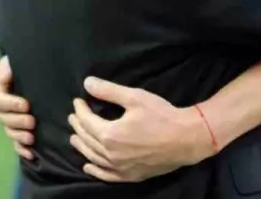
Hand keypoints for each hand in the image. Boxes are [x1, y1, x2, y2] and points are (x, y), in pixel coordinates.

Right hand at [0, 56, 35, 159]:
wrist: (41, 68)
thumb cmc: (31, 62)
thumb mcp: (19, 59)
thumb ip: (9, 65)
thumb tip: (5, 74)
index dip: (8, 104)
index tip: (26, 104)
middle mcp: (2, 106)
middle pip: (1, 118)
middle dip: (15, 121)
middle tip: (32, 121)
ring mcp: (10, 119)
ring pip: (8, 131)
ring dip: (18, 136)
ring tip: (32, 138)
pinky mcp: (21, 128)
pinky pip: (16, 143)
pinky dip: (22, 149)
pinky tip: (31, 154)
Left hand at [68, 76, 212, 182]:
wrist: (186, 138)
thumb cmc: (161, 115)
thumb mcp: (135, 97)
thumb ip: (109, 91)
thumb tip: (87, 83)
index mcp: (110, 134)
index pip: (87, 121)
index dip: (80, 110)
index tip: (78, 101)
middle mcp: (111, 154)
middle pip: (87, 139)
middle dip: (78, 126)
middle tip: (74, 116)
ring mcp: (120, 168)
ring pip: (93, 157)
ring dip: (81, 146)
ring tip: (74, 138)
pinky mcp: (129, 176)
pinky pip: (106, 175)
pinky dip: (94, 171)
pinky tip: (88, 166)